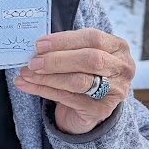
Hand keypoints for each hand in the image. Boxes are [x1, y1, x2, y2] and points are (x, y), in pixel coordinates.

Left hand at [13, 28, 134, 134]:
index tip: (39, 44)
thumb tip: (37, 47)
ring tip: (26, 73)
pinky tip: (27, 85)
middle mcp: (122, 68)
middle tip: (32, 62)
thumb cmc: (83, 73)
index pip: (93, 38)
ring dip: (48, 76)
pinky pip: (68, 98)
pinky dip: (44, 90)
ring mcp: (114, 91)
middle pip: (90, 59)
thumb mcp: (79, 56)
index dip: (64, 40)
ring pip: (78, 81)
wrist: (88, 109)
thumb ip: (65, 49)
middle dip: (57, 60)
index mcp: (118, 47)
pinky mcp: (101, 110)